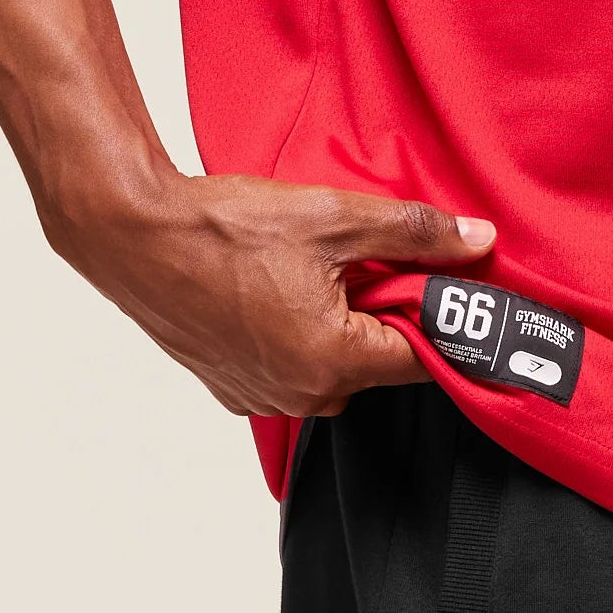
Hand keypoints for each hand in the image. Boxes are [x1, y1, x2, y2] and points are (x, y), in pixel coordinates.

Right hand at [49, 172, 495, 417]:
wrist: (135, 237)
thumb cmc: (226, 229)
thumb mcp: (336, 216)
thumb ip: (416, 232)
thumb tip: (476, 241)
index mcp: (334, 361)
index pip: (423, 358)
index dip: (442, 318)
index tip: (453, 286)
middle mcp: (302, 394)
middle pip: (379, 361)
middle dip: (386, 312)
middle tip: (371, 258)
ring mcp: (263, 396)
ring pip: (336, 365)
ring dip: (341, 323)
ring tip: (316, 267)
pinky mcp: (234, 387)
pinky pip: (293, 367)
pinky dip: (300, 333)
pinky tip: (282, 287)